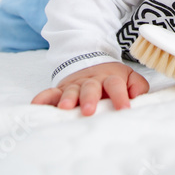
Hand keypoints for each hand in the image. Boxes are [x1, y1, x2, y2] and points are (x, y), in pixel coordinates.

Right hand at [31, 62, 149, 115]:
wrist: (92, 63)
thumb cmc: (112, 78)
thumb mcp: (129, 77)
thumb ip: (138, 86)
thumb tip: (137, 95)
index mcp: (110, 78)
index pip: (116, 85)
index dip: (120, 96)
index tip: (124, 109)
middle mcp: (91, 81)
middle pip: (90, 87)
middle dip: (89, 98)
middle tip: (88, 111)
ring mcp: (75, 85)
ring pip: (70, 90)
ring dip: (67, 98)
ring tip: (65, 108)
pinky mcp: (60, 90)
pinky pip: (49, 93)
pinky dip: (42, 99)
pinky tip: (36, 106)